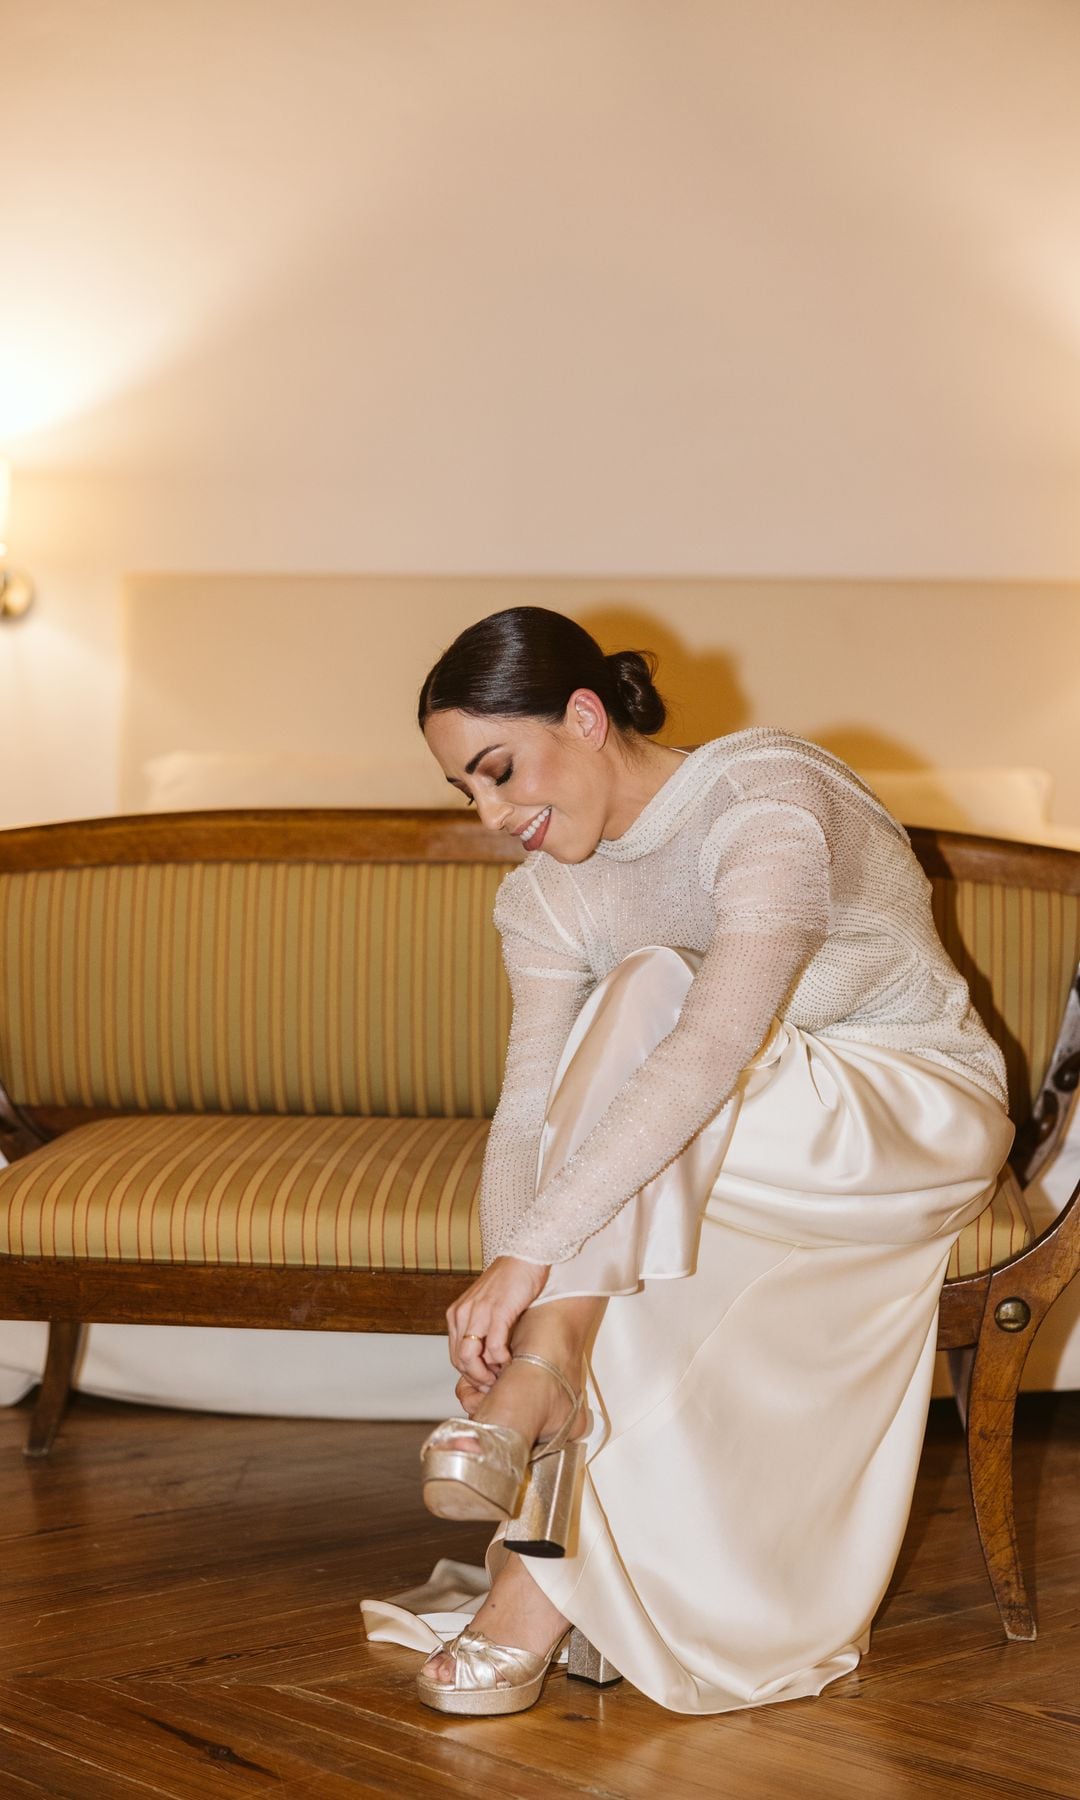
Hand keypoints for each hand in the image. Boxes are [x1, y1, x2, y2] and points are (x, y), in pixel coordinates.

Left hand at [447, 1255, 551, 1388]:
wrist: (525, 1255)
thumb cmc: (510, 1281)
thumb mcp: (487, 1307)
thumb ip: (482, 1329)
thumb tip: (487, 1359)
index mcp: (457, 1314)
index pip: (455, 1356)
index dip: (470, 1374)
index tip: (487, 1381)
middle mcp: (462, 1314)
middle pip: (460, 1361)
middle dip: (477, 1378)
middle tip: (495, 1383)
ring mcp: (478, 1313)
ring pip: (470, 1358)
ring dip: (487, 1373)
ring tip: (502, 1374)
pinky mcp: (498, 1312)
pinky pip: (494, 1348)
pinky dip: (502, 1360)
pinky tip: (512, 1359)